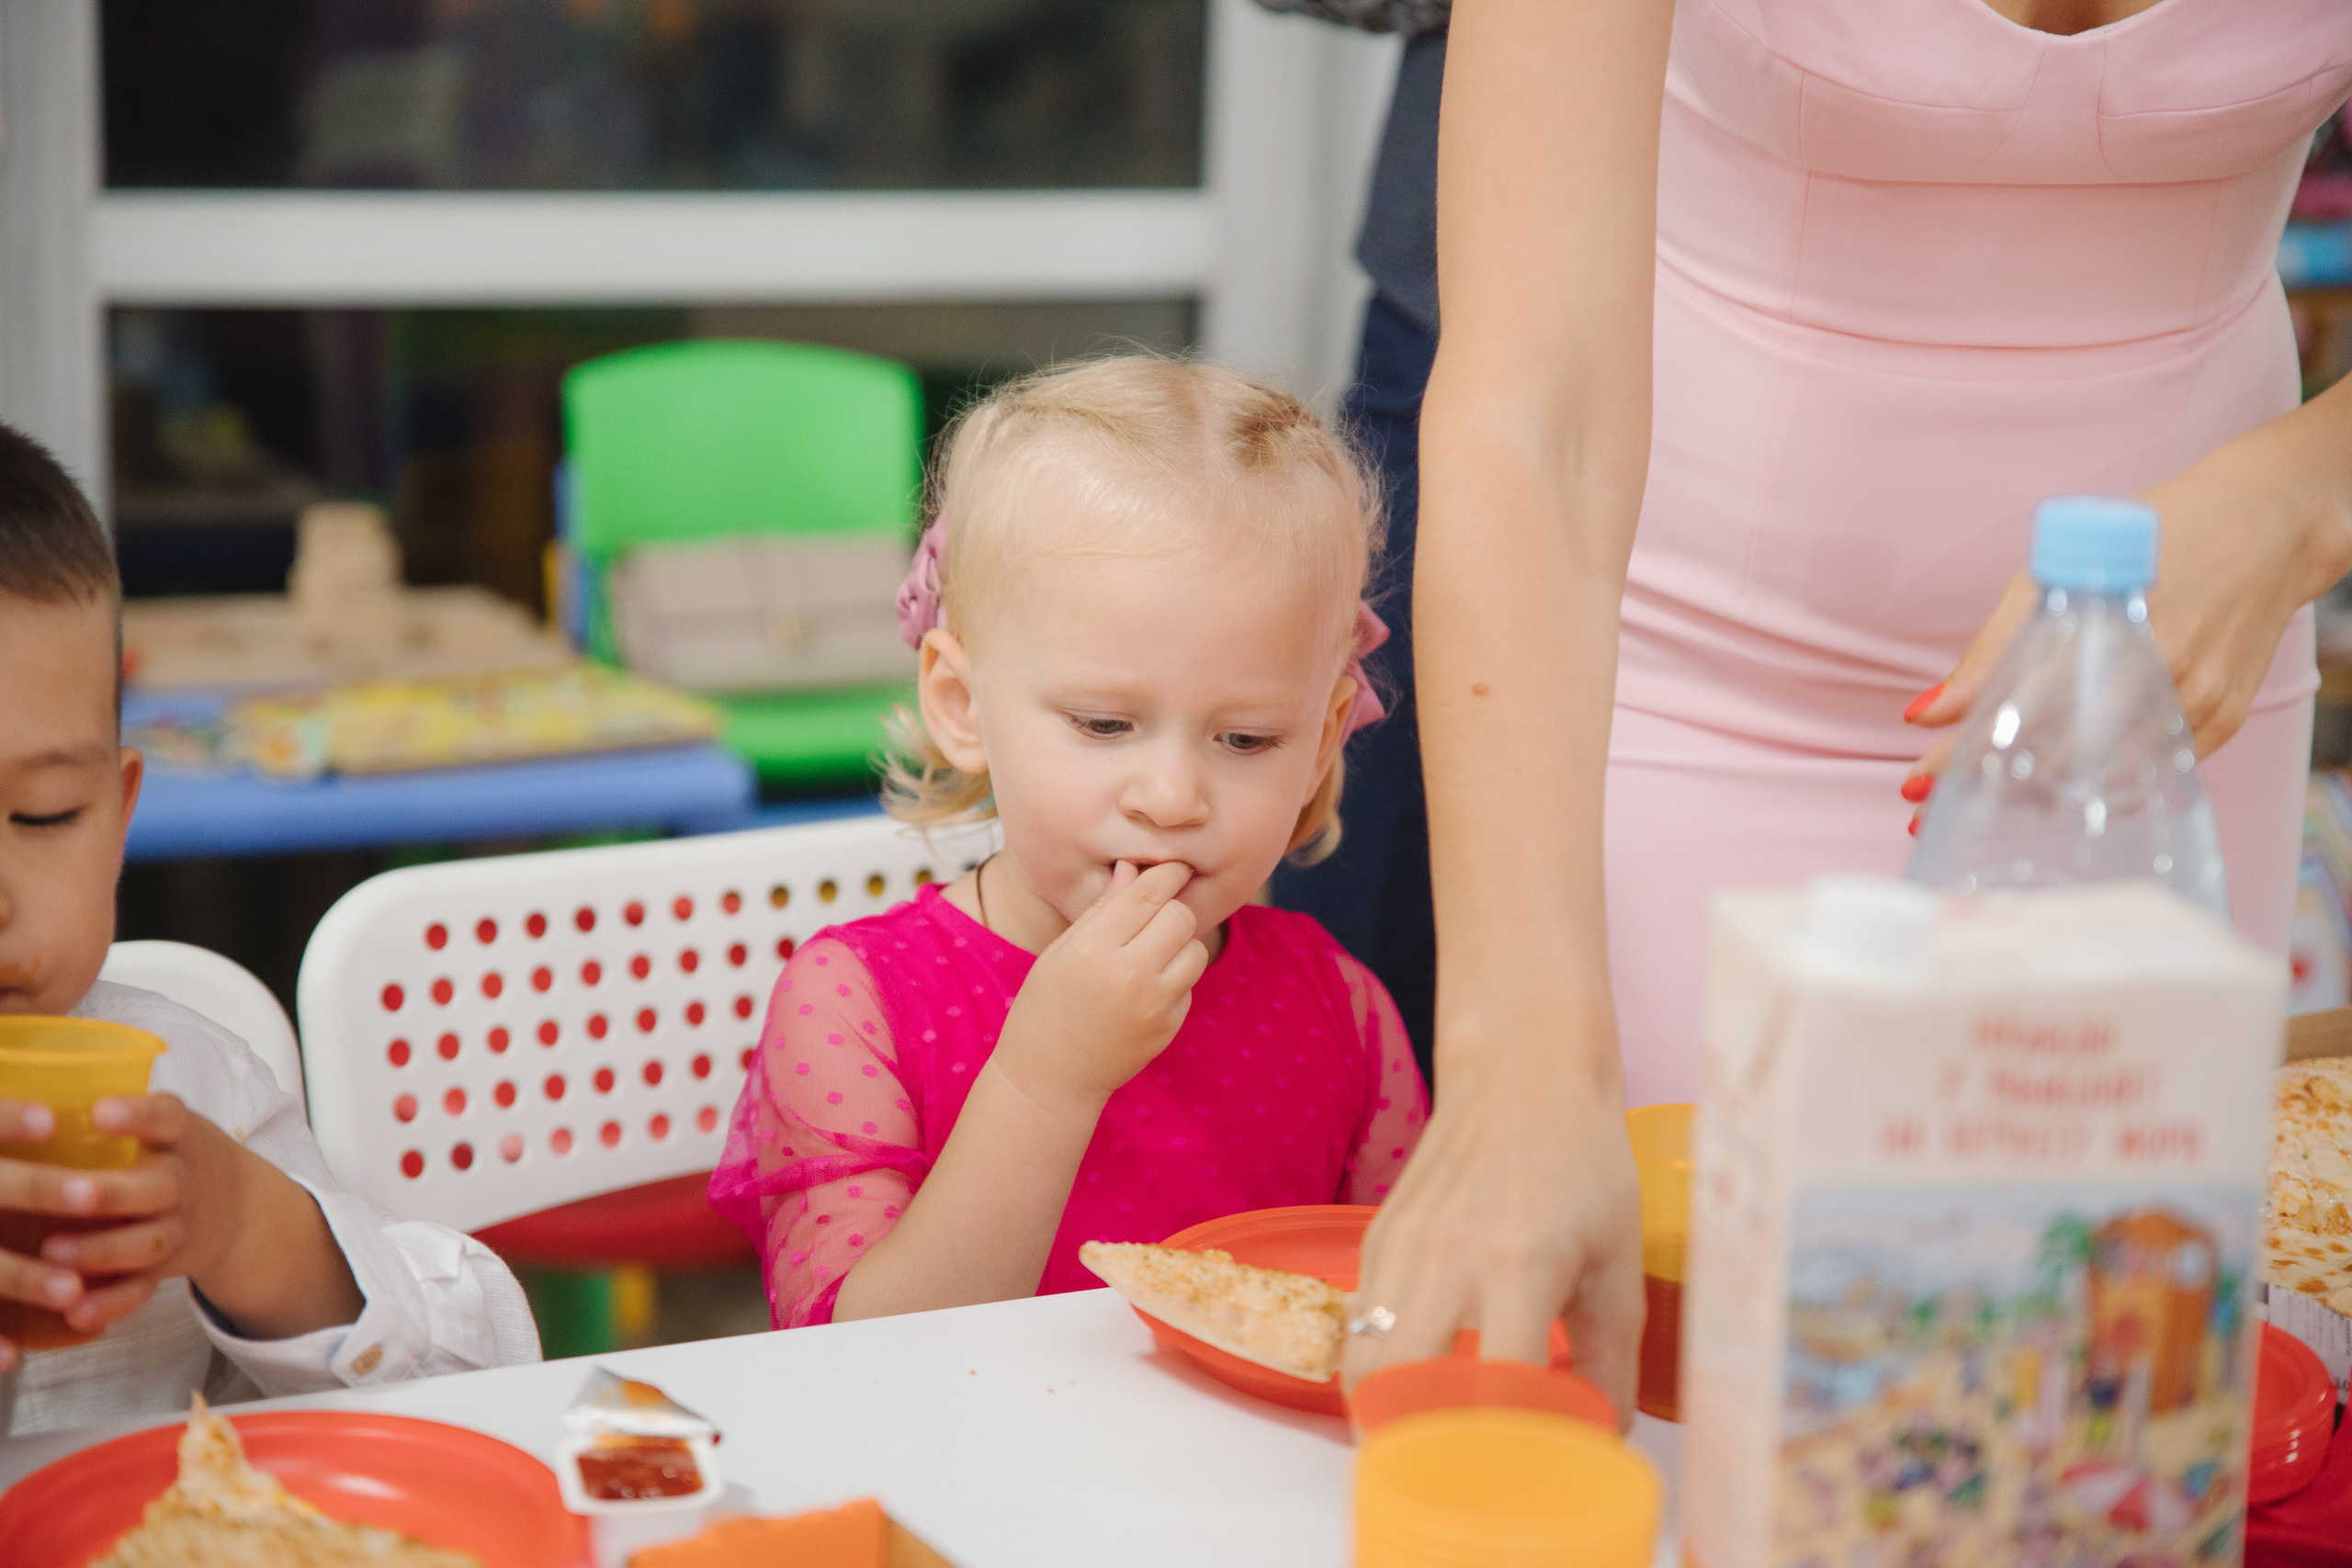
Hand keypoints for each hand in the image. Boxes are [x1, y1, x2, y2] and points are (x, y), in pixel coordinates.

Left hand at [0, 1094, 247, 1344]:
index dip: (137, 1115)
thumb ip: (118, 1111)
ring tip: (54, 1255)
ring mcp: (178, 1226)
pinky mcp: (166, 1267)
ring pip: (147, 1242)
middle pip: (158, 1187)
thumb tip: (25, 1078)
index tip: (101, 1111)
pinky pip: (142, 1289)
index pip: (166, 1117)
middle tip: (72, 1194)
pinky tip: (77, 1312)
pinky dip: (112, 1303)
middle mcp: (183, 1180)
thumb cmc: (172, 1154)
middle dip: (115, 1193)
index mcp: (179, 1135)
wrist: (238, 1208)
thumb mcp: (163, 1123)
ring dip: (103, 1251)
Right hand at [992, 861, 1209, 1122]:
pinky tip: (1144, 989)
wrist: (1049, 1076)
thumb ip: (1102, 909)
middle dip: (1171, 908)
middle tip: (1154, 915)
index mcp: (1093, 948)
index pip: (1148, 893)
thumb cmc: (1045, 1004)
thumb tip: (1132, 868)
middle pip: (1180, 917)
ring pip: (1195, 950)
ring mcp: (1153, 1005)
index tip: (1172, 868)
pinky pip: (1188, 985)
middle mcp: (1128, 974)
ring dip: (1179, 944)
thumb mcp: (1061, 950)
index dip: (1166, 873)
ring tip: (1150, 953)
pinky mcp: (1168, 1028)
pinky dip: (1174, 979)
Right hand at [1344, 1000, 1644, 1427]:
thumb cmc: (1581, 1161)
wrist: (1521, 1074)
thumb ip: (1612, 1357)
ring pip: (1360, 1361)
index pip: (1495, 1384)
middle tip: (1448, 1465)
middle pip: (1395, 1385)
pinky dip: (1377, 1361)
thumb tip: (1601, 1435)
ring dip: (1385, 1408)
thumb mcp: (1617, 1261)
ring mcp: (1402, 1245)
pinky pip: (1359, 1322)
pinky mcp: (1377, 1236)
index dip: (1503, 1442)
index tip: (1519, 1465)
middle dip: (1416, 1442)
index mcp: (1520, 1263)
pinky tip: (1418, 1365)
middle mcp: (1448, 1257)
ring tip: (1425, 1429)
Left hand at [1901, 450, 2351, 810]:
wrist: (2269, 528)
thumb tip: (1929, 709)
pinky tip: (2058, 799)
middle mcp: (2158, 669)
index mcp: (2109, 624)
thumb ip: (1995, 646)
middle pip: (2060, 754)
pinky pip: (2152, 774)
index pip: (2019, 708)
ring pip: (2106, 777)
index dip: (1963, 752)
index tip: (1917, 780)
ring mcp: (2196, 700)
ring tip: (1988, 812)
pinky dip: (2100, 790)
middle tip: (1936, 809)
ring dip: (2041, 801)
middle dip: (1992, 788)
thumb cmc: (2152, 538)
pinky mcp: (2222, 719)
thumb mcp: (2059, 572)